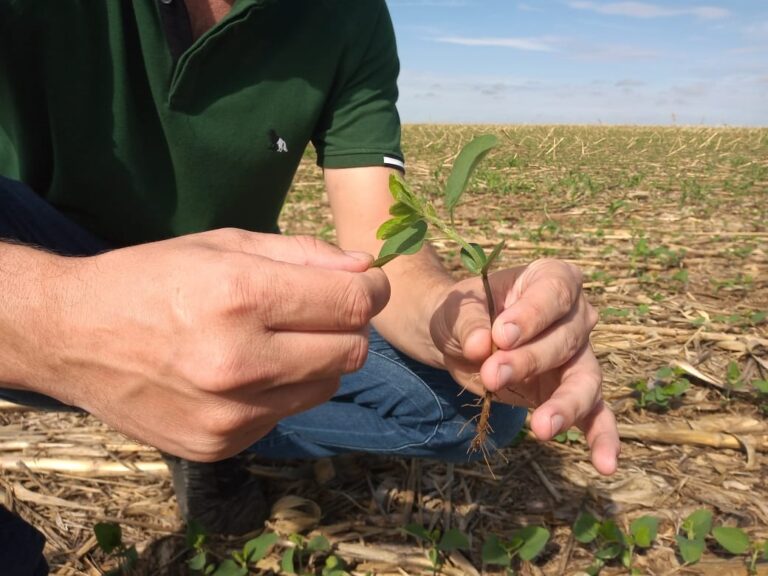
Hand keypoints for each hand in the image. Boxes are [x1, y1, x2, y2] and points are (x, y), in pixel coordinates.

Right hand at [36, 229, 388, 460]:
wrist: (74, 335)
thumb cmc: (153, 276)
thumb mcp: (226, 243)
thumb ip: (305, 254)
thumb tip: (367, 268)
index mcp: (238, 296)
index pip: (350, 305)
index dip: (371, 290)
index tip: (367, 284)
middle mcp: (237, 362)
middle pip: (351, 351)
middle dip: (348, 325)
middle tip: (322, 309)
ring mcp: (229, 413)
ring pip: (327, 386)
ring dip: (320, 359)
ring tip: (280, 338)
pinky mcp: (220, 444)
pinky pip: (288, 413)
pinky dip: (284, 389)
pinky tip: (248, 371)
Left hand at [429, 258, 618, 474]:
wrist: (454, 340)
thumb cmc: (459, 314)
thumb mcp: (453, 310)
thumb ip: (468, 322)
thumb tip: (481, 345)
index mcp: (551, 279)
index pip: (555, 291)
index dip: (533, 314)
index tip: (501, 333)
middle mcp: (574, 315)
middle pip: (567, 339)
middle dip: (529, 360)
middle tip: (491, 372)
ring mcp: (577, 356)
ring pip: (585, 380)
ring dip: (564, 405)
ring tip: (541, 428)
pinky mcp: (569, 392)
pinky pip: (595, 415)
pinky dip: (602, 438)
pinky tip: (605, 464)